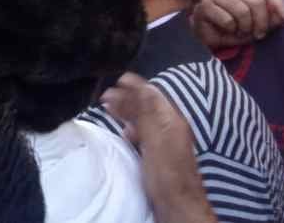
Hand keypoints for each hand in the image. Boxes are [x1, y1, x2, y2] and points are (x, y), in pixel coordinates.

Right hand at [102, 73, 216, 222]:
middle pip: (148, 106)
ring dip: (128, 111)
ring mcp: (165, 142)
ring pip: (145, 119)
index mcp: (172, 121)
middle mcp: (170, 129)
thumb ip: (148, 114)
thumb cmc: (166, 173)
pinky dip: (132, 127)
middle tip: (106, 94)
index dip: (137, 86)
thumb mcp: (156, 140)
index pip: (153, 95)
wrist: (177, 206)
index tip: (119, 78)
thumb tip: (141, 87)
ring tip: (110, 107)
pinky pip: (144, 134)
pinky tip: (124, 131)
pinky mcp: (159, 155)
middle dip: (128, 97)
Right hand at [192, 0, 283, 48]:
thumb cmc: (229, 30)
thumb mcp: (254, 26)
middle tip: (258, 35)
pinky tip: (226, 31)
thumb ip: (269, 20)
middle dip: (261, 22)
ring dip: (245, 27)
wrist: (202, 37)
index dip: (280, 5)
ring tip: (240, 32)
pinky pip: (227, 19)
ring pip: (242, 10)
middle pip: (256, 1)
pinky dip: (231, 30)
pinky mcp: (204, 5)